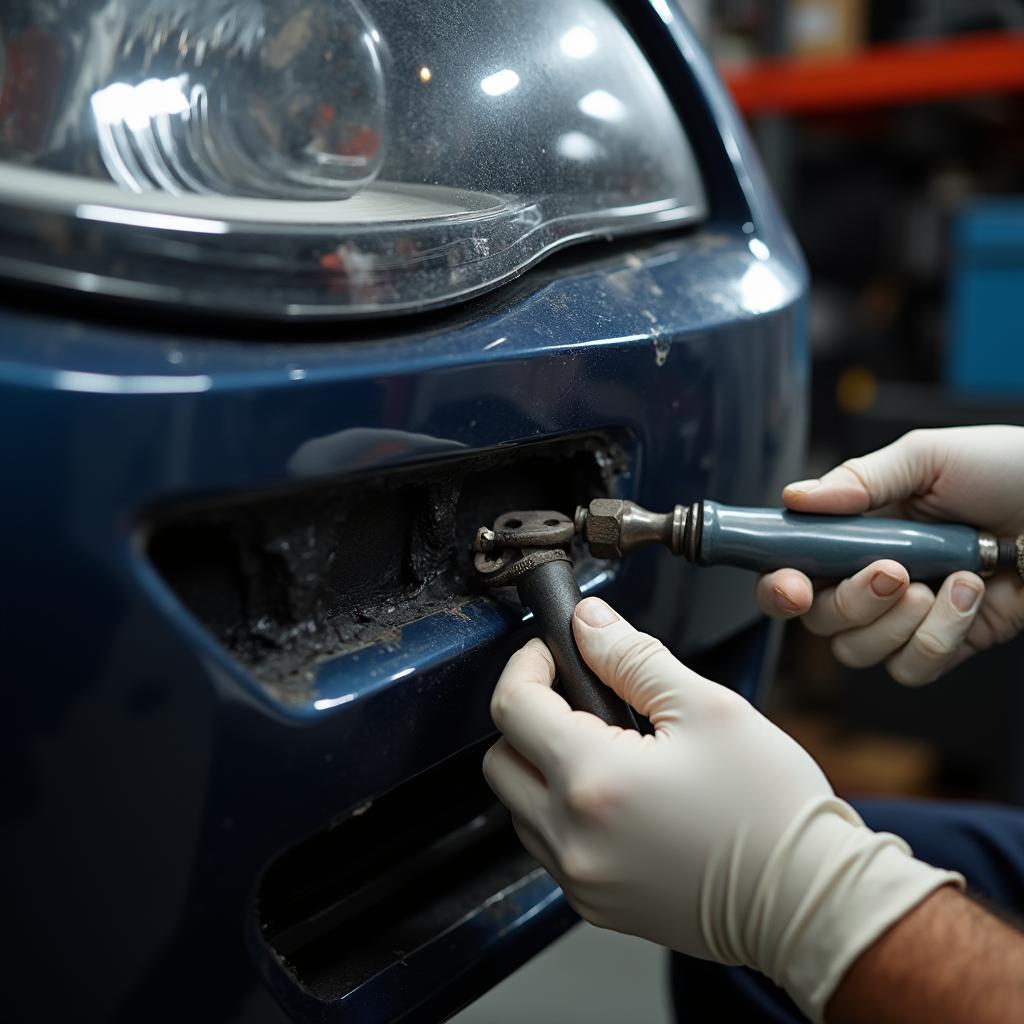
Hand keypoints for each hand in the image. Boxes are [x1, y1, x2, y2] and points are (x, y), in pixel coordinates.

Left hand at [483, 598, 958, 1021]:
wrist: (810, 903)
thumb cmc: (771, 809)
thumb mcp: (705, 708)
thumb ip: (632, 657)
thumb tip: (587, 622)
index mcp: (594, 780)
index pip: (512, 706)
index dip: (527, 664)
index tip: (553, 651)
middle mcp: (573, 837)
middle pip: (501, 758)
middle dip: (528, 715)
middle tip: (579, 696)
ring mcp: (580, 878)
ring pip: (518, 804)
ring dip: (542, 765)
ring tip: (605, 745)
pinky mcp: (595, 905)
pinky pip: (549, 845)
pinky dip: (563, 810)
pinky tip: (617, 793)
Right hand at [757, 426, 1023, 684]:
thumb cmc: (1009, 470)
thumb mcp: (928, 457)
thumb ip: (859, 479)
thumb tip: (796, 498)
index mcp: (854, 531)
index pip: (791, 569)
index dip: (779, 586)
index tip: (793, 586)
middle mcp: (869, 578)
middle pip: (819, 620)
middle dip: (850, 602)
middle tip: (892, 571)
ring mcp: (905, 616)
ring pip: (858, 651)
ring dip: (899, 621)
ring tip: (947, 577)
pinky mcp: (945, 644)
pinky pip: (913, 666)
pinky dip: (941, 635)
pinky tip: (970, 592)